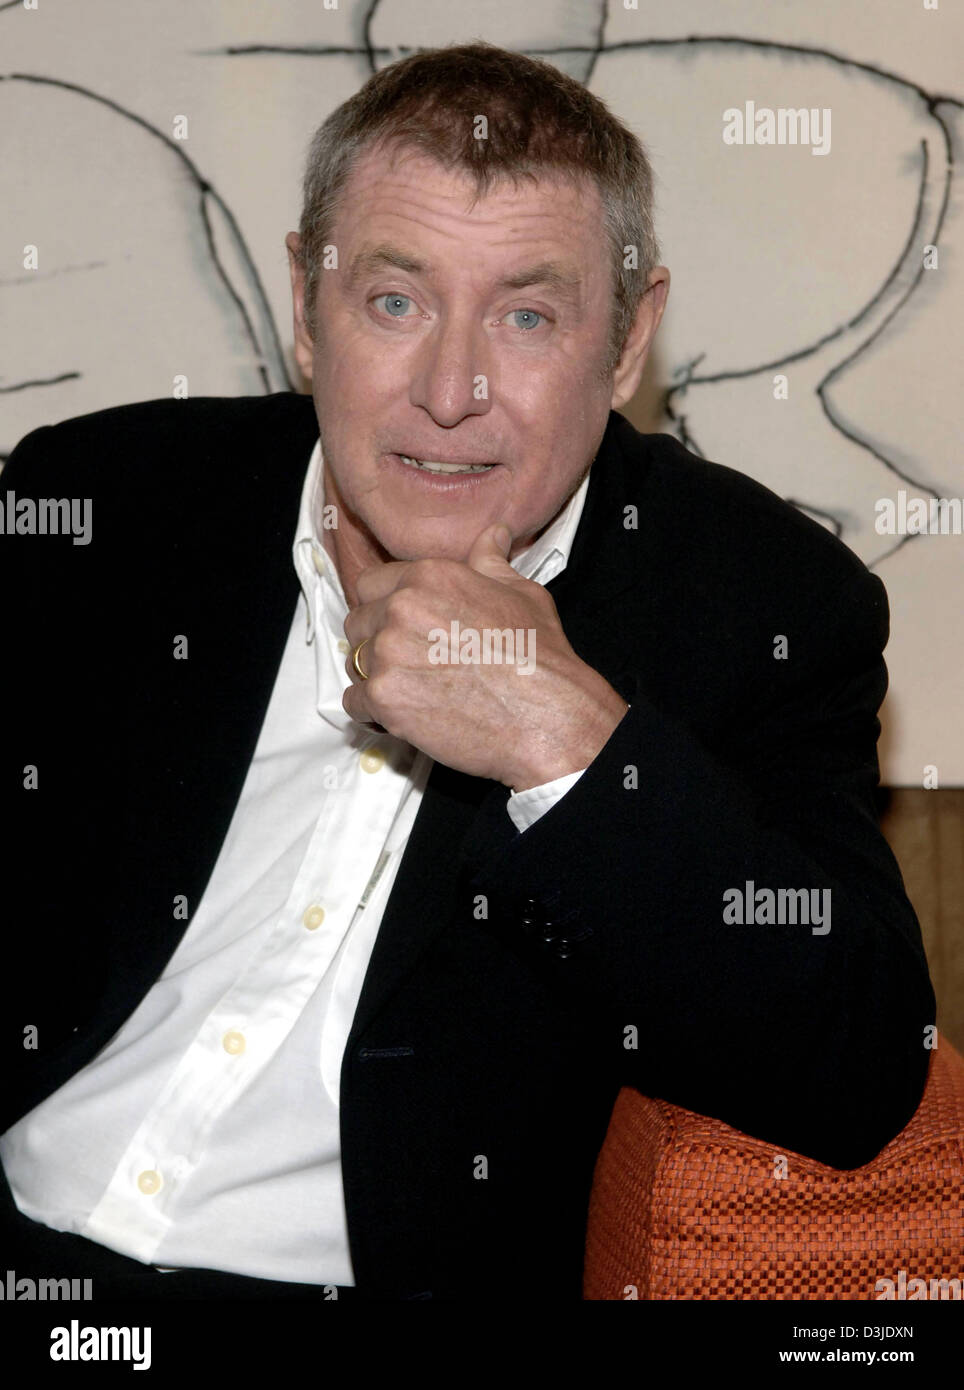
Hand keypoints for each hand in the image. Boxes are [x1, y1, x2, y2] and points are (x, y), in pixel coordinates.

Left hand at [342, 522, 628, 788]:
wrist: (548, 717)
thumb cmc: (540, 657)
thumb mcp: (522, 593)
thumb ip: (491, 561)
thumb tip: (494, 534)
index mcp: (429, 577)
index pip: (371, 584)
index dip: (383, 606)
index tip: (400, 626)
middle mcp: (400, 608)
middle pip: (357, 623)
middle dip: (376, 641)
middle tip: (409, 663)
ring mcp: (387, 654)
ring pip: (353, 663)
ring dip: (375, 676)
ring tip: (412, 689)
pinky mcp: (384, 699)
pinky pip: (353, 703)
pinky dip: (372, 712)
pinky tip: (404, 715)